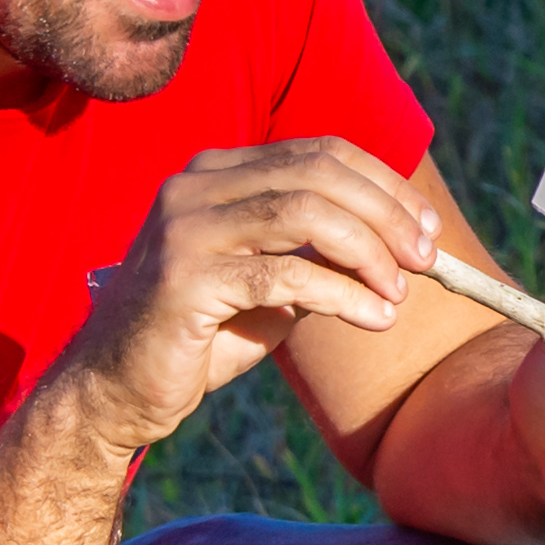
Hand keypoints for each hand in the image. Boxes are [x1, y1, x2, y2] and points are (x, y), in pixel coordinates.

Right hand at [61, 137, 439, 449]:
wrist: (116, 392)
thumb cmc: (200, 337)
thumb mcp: (270, 282)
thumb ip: (318, 252)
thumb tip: (403, 244)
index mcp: (217, 173)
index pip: (319, 153)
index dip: (384, 185)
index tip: (428, 229)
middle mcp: (196, 186)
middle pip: (319, 174)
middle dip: (387, 214)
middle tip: (428, 260)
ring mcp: (185, 226)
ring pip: (306, 213)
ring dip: (369, 252)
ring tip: (400, 294)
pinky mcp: (185, 278)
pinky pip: (286, 275)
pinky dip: (344, 294)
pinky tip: (375, 319)